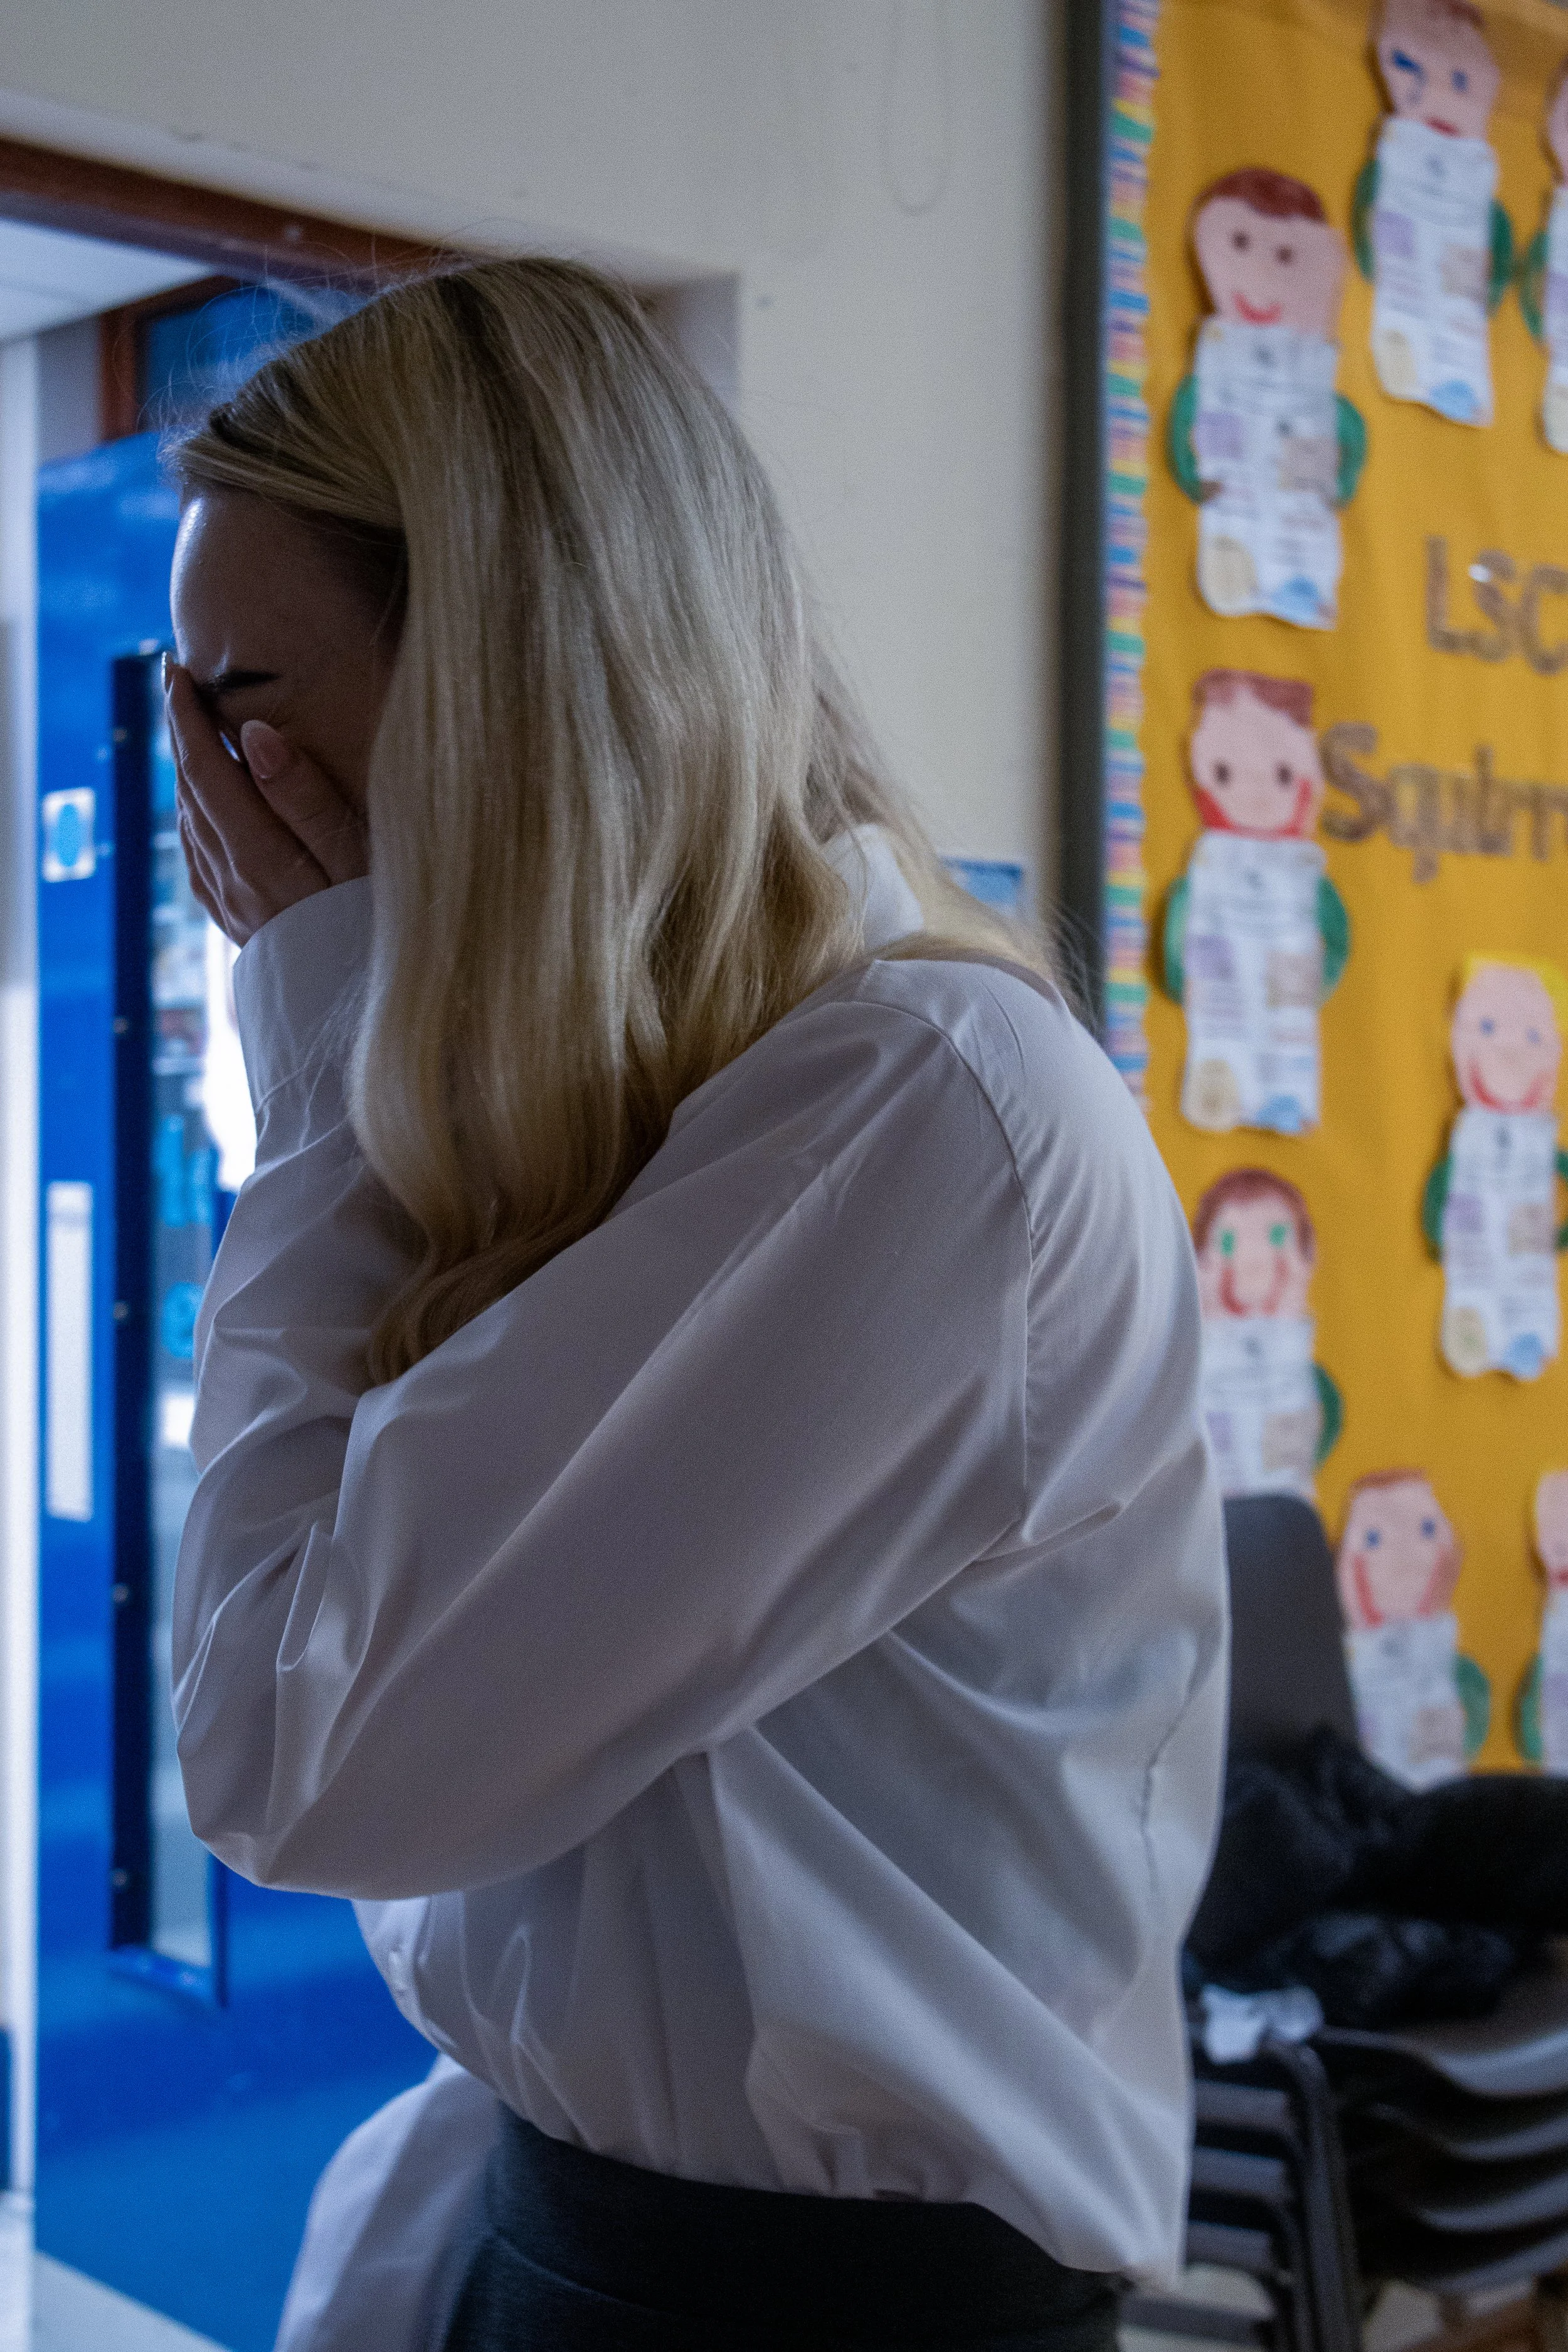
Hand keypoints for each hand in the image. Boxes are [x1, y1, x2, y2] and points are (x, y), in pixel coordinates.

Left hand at [166, 659, 368, 946]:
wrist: (364, 1014)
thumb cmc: (378, 929)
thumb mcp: (356, 858)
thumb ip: (304, 798)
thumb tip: (252, 736)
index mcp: (257, 857)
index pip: (205, 769)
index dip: (188, 716)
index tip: (178, 669)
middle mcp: (231, 880)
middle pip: (190, 790)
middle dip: (181, 732)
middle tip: (177, 681)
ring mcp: (231, 906)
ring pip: (191, 823)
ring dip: (186, 771)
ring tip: (192, 731)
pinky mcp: (240, 925)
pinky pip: (200, 857)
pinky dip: (196, 816)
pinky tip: (205, 809)